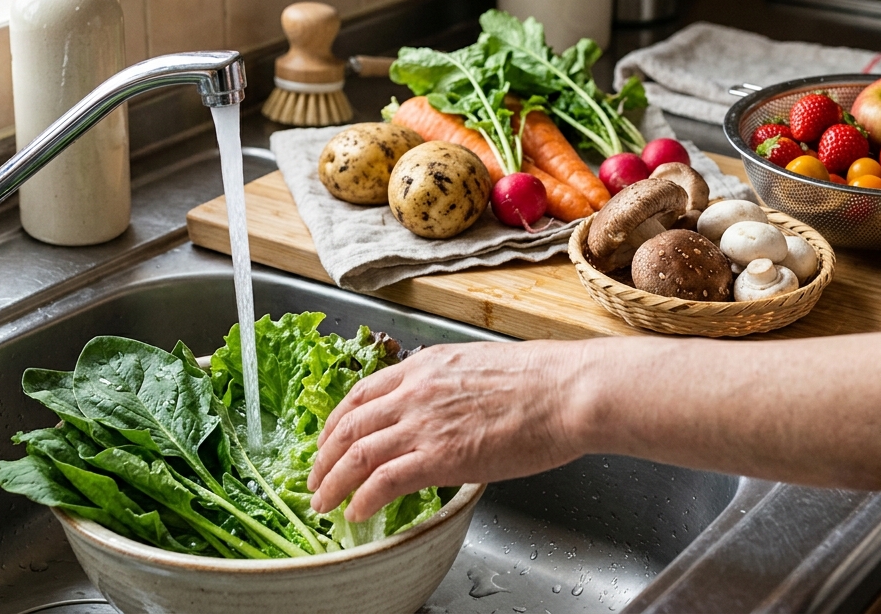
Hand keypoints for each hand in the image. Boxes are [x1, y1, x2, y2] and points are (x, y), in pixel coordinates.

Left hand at [307, 340, 586, 520]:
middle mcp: (415, 391)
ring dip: (332, 481)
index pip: (363, 392)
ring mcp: (423, 424)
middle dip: (325, 454)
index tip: (330, 437)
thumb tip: (446, 408)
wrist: (566, 392)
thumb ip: (450, 386)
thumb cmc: (541, 381)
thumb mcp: (480, 367)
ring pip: (357, 453)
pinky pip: (383, 481)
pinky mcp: (438, 456)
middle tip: (314, 476)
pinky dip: (362, 499)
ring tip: (322, 501)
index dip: (338, 419)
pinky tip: (355, 513)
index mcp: (425, 366)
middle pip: (350, 424)